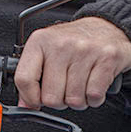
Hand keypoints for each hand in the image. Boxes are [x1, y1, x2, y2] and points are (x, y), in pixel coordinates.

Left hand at [14, 17, 130, 110]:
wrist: (106, 27)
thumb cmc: (73, 42)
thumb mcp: (46, 50)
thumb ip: (31, 76)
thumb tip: (25, 104)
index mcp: (40, 41)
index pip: (24, 79)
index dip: (29, 98)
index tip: (35, 102)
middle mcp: (61, 44)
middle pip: (50, 97)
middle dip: (58, 101)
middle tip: (64, 89)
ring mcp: (84, 51)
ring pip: (74, 100)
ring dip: (78, 100)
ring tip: (79, 85)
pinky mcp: (106, 59)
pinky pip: (94, 96)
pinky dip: (93, 98)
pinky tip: (92, 85)